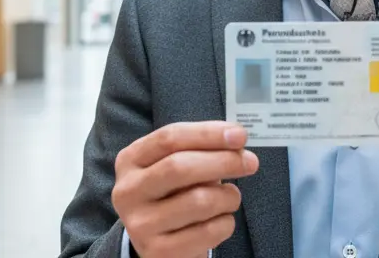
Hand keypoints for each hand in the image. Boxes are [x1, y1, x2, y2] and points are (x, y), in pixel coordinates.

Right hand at [112, 122, 258, 257]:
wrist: (158, 241)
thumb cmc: (174, 193)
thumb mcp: (174, 165)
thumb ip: (199, 150)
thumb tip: (235, 142)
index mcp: (130, 160)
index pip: (170, 138)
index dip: (208, 133)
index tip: (239, 135)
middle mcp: (128, 192)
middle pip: (180, 167)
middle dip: (223, 161)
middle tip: (250, 162)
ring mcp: (141, 224)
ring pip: (199, 201)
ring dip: (228, 196)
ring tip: (231, 197)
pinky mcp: (159, 252)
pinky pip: (207, 231)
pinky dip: (226, 222)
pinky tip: (221, 220)